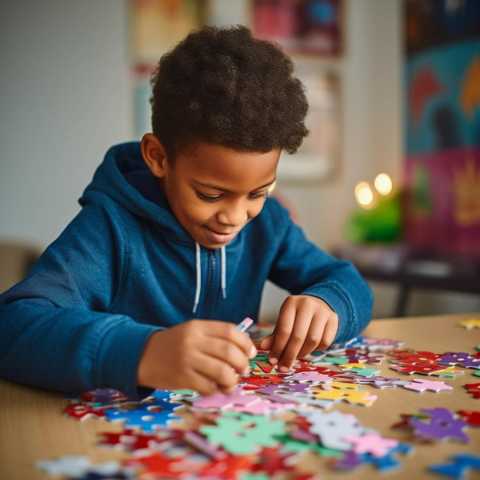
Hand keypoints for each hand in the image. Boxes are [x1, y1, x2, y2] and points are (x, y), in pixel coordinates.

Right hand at [137, 320, 256, 395]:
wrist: (141, 355)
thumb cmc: (174, 345)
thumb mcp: (192, 332)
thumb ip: (214, 337)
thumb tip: (244, 351)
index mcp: (198, 326)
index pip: (230, 331)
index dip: (245, 343)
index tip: (250, 353)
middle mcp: (193, 341)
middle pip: (229, 352)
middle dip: (242, 363)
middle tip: (243, 370)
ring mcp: (187, 359)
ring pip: (222, 371)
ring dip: (232, 380)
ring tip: (230, 383)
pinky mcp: (182, 377)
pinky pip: (208, 386)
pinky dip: (216, 390)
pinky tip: (214, 388)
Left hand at [259, 295, 337, 370]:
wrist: (318, 304)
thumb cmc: (296, 316)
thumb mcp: (284, 321)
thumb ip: (274, 335)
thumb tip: (262, 347)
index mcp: (291, 303)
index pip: (284, 329)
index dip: (278, 348)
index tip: (273, 361)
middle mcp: (307, 304)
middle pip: (298, 336)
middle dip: (289, 355)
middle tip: (283, 367)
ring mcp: (322, 311)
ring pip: (313, 340)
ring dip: (303, 353)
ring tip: (296, 357)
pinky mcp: (334, 319)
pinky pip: (325, 342)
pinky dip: (316, 350)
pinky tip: (309, 348)